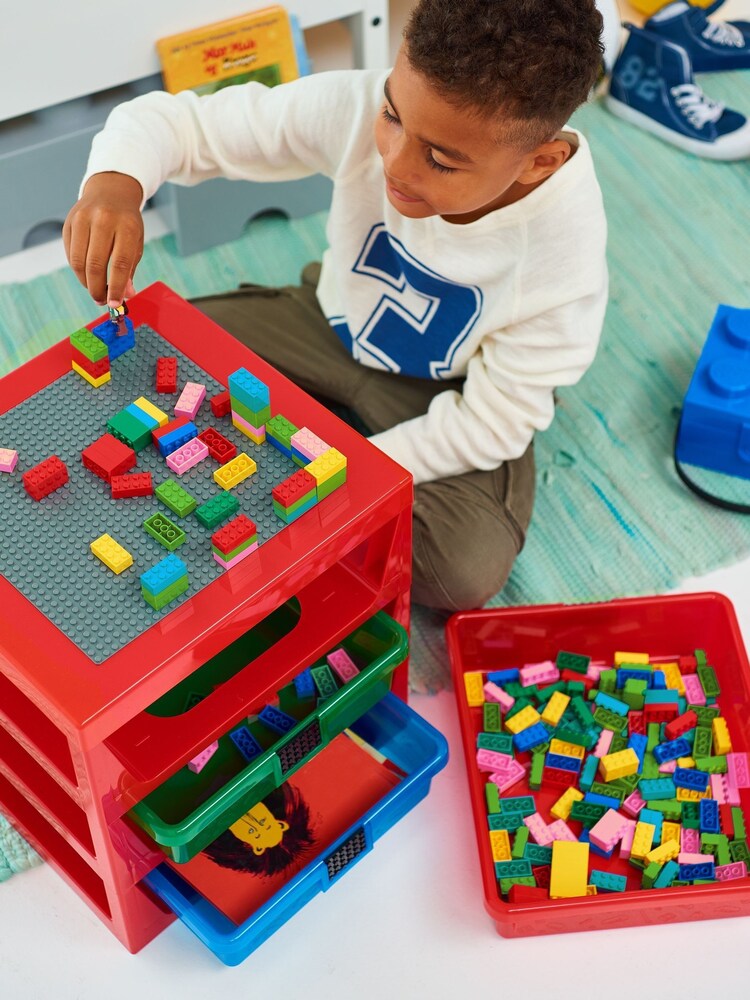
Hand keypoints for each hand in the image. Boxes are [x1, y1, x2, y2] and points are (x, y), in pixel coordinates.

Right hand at [63, 172, 143, 307]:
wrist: (110, 191)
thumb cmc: (126, 222)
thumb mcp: (135, 242)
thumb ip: (129, 269)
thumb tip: (125, 295)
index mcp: (126, 226)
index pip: (120, 263)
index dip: (116, 287)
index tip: (115, 304)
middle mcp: (103, 220)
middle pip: (95, 264)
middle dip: (97, 288)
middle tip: (102, 301)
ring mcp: (83, 219)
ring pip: (78, 261)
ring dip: (85, 282)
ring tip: (95, 290)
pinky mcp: (69, 222)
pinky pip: (70, 253)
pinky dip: (78, 270)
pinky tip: (86, 274)